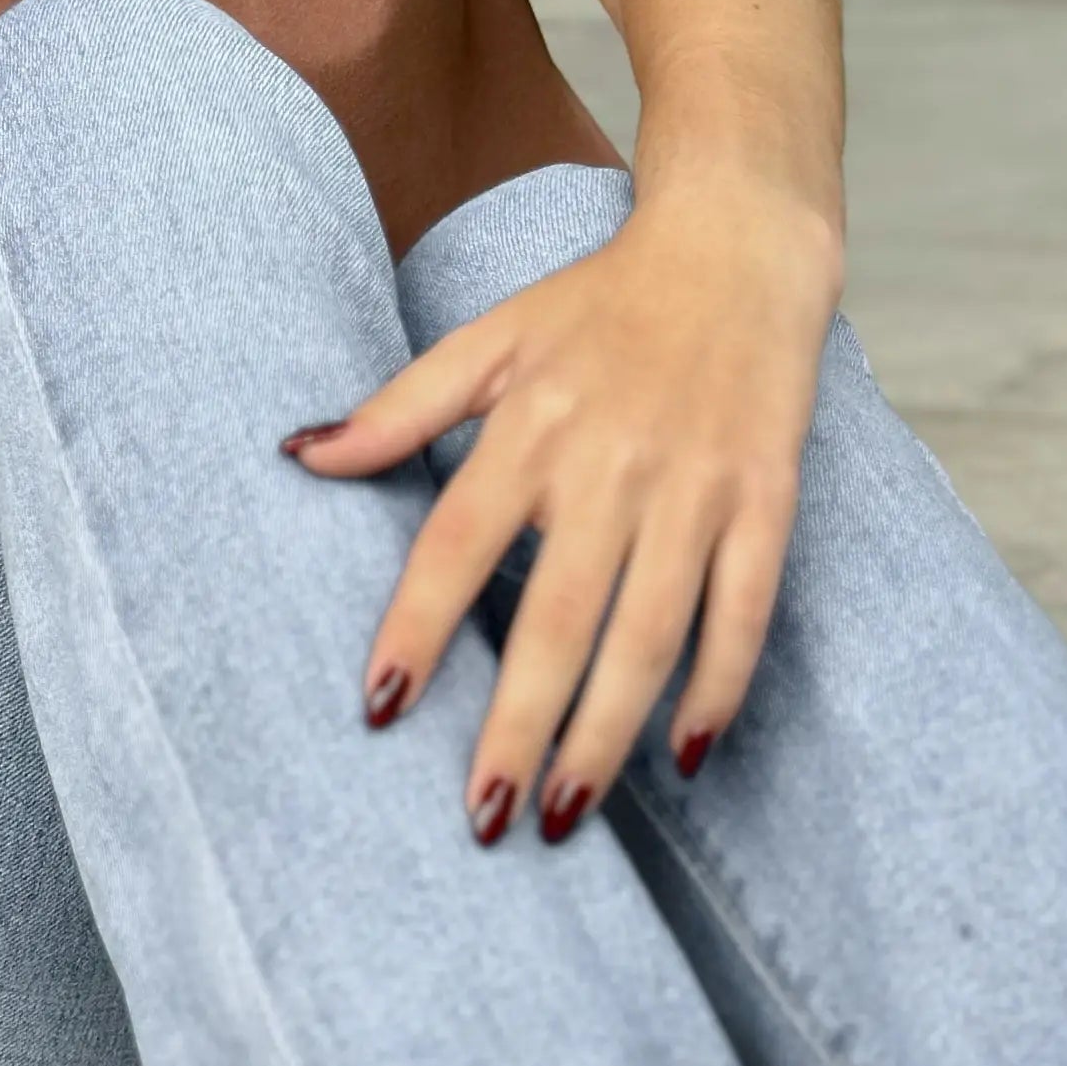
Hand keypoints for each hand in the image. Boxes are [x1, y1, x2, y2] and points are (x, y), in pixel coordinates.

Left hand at [287, 187, 835, 839]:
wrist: (736, 250)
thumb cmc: (597, 306)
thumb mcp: (489, 339)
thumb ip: (399, 408)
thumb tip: (299, 454)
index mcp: (531, 426)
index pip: (456, 542)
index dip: (416, 626)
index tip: (380, 708)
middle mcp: (611, 463)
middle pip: (557, 614)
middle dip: (518, 722)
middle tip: (481, 816)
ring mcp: (695, 487)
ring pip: (650, 632)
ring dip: (608, 731)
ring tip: (562, 812)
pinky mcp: (767, 501)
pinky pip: (744, 612)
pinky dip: (719, 685)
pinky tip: (686, 754)